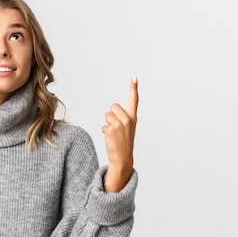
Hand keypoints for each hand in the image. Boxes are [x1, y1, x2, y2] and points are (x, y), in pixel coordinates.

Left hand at [102, 76, 138, 192]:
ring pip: (107, 116)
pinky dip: (105, 132)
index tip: (134, 77)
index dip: (133, 88)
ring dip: (107, 124)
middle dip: (111, 115)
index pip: (134, 101)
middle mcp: (128, 120)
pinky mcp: (111, 130)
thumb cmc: (124, 143)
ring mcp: (119, 124)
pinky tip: (111, 139)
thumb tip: (111, 112)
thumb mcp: (128, 129)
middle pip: (113, 107)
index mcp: (133, 118)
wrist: (123, 158)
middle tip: (116, 128)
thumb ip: (123, 119)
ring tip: (114, 134)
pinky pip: (103, 126)